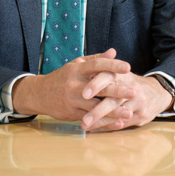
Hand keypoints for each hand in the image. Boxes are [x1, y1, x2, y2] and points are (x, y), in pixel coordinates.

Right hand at [11, 49, 131, 122]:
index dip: (112, 65)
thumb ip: (96, 59)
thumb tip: (114, 52)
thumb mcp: (76, 65)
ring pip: (95, 106)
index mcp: (77, 69)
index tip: (128, 67)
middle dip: (118, 90)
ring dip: (114, 111)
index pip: (97, 65)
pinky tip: (118, 124)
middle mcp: (75, 83)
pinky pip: (91, 118)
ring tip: (129, 114)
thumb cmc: (62, 77)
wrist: (39, 94)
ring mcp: (73, 99)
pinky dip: (105, 122)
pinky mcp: (71, 113)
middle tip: (135, 92)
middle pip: (99, 87)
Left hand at [79, 73, 173, 131]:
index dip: (96, 85)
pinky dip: (108, 126)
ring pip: (117, 114)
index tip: (84, 94)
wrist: (157, 92)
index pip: (109, 77)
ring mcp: (138, 103)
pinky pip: (122, 123)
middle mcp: (132, 88)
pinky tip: (95, 128)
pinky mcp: (141, 115)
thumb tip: (82, 63)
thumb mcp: (120, 73)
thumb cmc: (130, 83)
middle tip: (83, 119)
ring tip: (85, 126)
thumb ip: (103, 68)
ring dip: (100, 122)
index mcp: (123, 75)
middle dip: (97, 111)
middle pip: (113, 100)